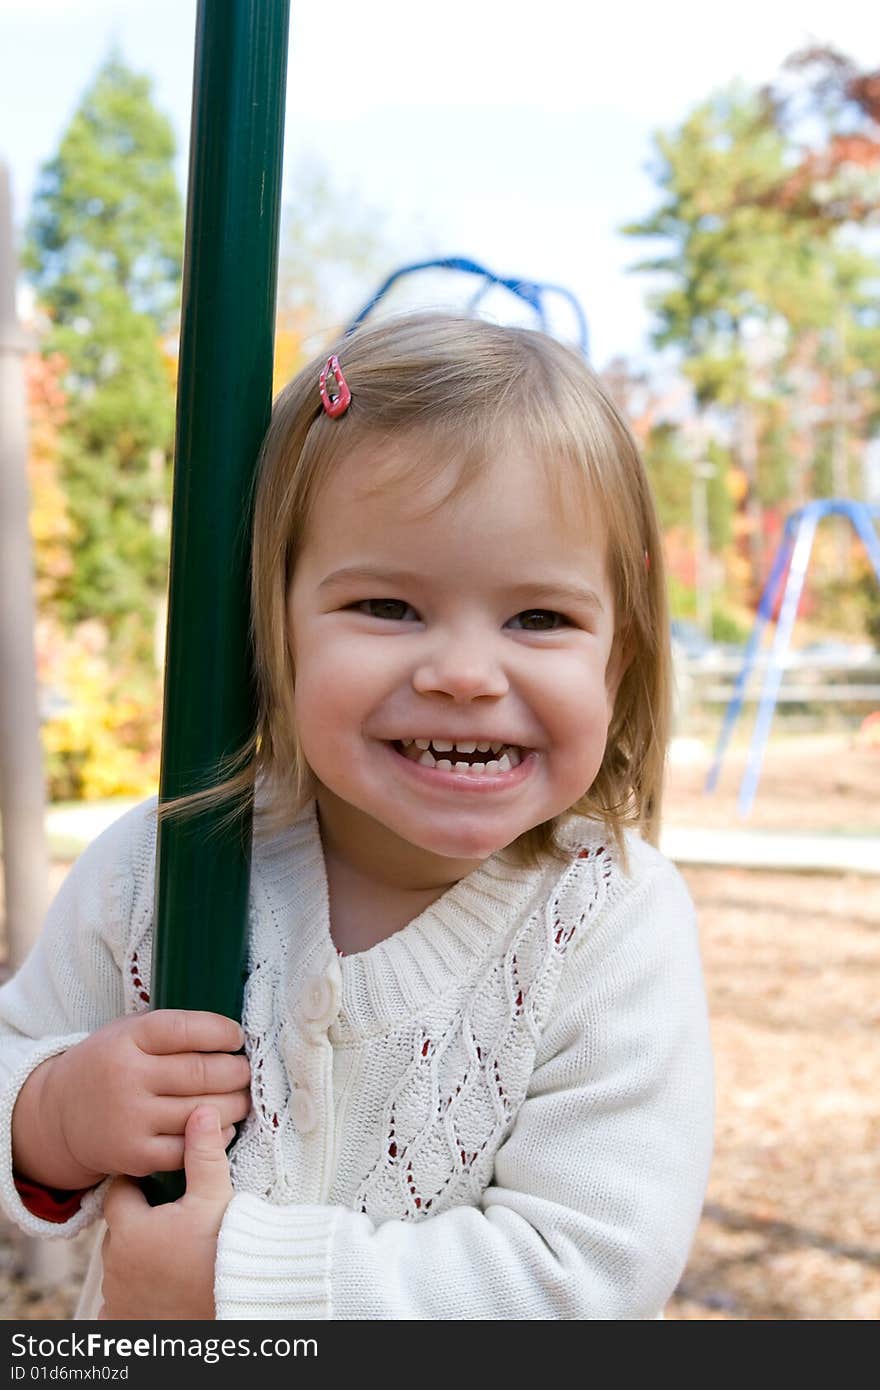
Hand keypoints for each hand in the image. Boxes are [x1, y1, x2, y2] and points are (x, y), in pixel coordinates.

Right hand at [13, 1010, 248, 1190]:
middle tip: (246, 1071)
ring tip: (242, 1097)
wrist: (60, 1115)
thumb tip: (230, 1033)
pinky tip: (222, 1126)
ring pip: (202, 1111)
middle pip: (202, 1073)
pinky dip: (215, 1137)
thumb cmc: (110, 1065)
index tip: (237, 1037)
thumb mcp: (128, 1032)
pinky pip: (189, 1148)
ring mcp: (130, 1118)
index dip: (221, 1032)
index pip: (186, 1029)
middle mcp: (127, 1077)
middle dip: (237, 1071)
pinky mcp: (135, 1154)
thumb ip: (170, 1029)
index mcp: (127, 1039)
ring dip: (235, 1105)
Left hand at [99, 1105, 232, 1319]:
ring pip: (120, 1264)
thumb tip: (202, 1111)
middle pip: (119, 1229)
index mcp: (130, 1229)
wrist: (232, 1305)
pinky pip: (118, 1303)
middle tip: (170, 1215)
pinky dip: (134, 1293)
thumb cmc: (222, 1252)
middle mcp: (115, 1265)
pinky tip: (156, 1286)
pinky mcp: (125, 1322)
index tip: (159, 1181)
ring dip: (136, 1256)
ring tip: (169, 1249)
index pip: (119, 1192)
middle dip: (139, 1220)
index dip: (138, 1182)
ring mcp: (118, 1297)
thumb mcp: (214, 1197)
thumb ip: (203, 1154)